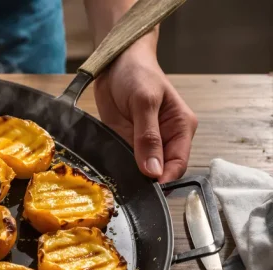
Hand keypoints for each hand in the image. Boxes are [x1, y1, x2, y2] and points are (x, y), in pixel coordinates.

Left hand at [93, 40, 197, 182]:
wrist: (116, 62)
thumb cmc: (138, 74)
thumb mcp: (144, 102)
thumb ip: (148, 136)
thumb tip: (153, 170)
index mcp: (180, 128)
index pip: (178, 164)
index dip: (164, 179)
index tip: (147, 189)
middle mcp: (165, 139)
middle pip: (159, 171)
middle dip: (145, 181)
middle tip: (127, 188)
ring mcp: (144, 142)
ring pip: (140, 169)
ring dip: (129, 176)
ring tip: (116, 183)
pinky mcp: (125, 141)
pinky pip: (123, 160)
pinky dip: (116, 166)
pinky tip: (107, 172)